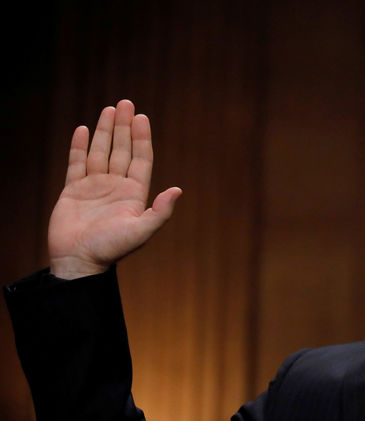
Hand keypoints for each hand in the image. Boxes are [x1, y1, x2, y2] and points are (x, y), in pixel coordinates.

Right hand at [48, 100, 181, 278]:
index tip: (142, 117)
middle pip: (121, 150)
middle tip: (125, 103)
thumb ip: (161, 211)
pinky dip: (80, 146)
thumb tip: (178, 190)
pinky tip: (85, 129)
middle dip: (123, 127)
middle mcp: (116, 187)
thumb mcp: (142, 230)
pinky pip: (76, 163)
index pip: (140, 159)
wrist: (79, 261)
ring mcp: (94, 187)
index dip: (142, 138)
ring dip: (104, 131)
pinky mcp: (73, 190)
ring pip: (100, 152)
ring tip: (109, 109)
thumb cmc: (111, 249)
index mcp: (134, 194)